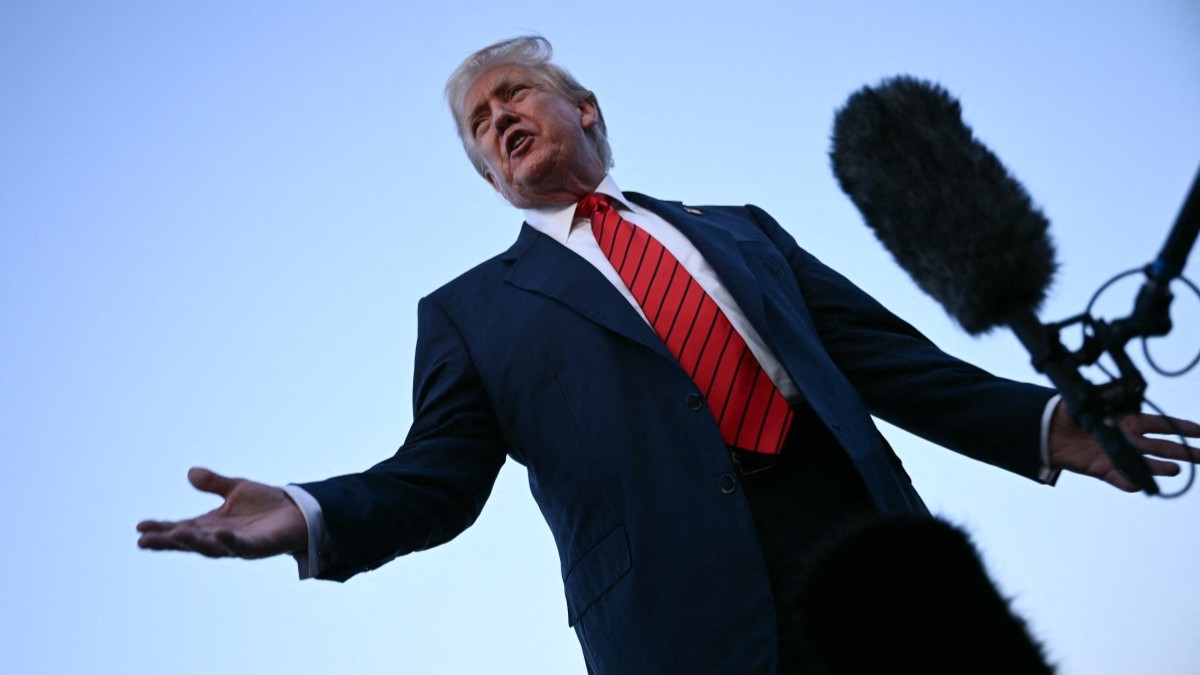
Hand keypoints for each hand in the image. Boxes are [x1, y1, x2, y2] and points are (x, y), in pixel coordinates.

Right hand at [137, 467, 306, 557]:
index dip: (161, 529)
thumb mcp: (237, 489)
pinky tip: (221, 534)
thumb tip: (190, 473)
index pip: (181, 528)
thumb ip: (215, 484)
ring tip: (174, 534)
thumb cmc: (266, 504)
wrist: (299, 512)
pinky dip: (231, 542)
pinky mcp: (259, 547)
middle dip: (168, 541)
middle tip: (143, 540)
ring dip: (193, 542)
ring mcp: (239, 544)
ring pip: (211, 547)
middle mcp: (221, 538)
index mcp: (212, 526)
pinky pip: (242, 546)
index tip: (139, 527)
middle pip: (189, 542)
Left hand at [1047, 401, 1199, 491]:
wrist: (1048, 429)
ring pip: (1144, 464)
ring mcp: (1117, 455)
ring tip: (1175, 469)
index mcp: (1130, 421)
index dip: (1182, 428)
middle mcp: (1129, 440)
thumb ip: (1114, 391)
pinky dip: (1128, 481)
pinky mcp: (1103, 468)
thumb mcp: (1094, 396)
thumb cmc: (1072, 411)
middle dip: (1185, 451)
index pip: (1162, 425)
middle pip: (1162, 447)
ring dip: (1159, 468)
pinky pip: (1119, 477)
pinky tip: (1138, 483)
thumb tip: (1132, 384)